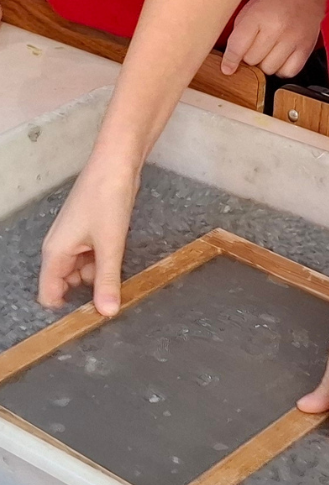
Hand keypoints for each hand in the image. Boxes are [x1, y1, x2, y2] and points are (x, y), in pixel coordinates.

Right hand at [38, 157, 140, 315]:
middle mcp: (61, 248)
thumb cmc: (107, 200)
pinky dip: (106, 262)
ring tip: (123, 284)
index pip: (49, 294)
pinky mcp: (92, 230)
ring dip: (100, 277)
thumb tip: (107, 313)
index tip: (89, 320)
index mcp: (55, 253)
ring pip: (84, 270)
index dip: (66, 309)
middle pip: (68, 283)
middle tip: (113, 303)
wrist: (117, 164)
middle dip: (87, 293)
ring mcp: (77, 238)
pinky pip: (94, 256)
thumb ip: (108, 280)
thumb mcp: (110, 244)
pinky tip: (122, 263)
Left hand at [221, 0, 324, 77]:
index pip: (238, 47)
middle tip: (254, 46)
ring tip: (268, 50)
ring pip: (269, 69)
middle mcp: (277, 28)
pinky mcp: (306, 47)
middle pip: (252, 60)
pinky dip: (281, 69)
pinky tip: (280, 57)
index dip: (230, 61)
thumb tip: (231, 61)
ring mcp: (294, 39)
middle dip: (249, 56)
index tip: (227, 68)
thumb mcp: (250, 9)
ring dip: (265, 64)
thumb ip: (239, 33)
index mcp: (258, 15)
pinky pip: (288, 72)